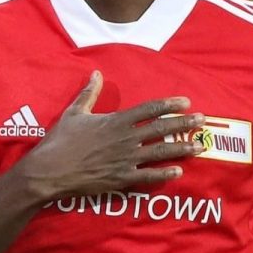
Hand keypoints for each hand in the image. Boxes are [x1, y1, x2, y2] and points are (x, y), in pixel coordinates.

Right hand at [14, 71, 204, 199]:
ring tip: (199, 146)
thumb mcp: (74, 112)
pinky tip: (178, 172)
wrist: (50, 171)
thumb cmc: (60, 140)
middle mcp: (125, 139)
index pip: (149, 109)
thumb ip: (90, 93)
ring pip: (160, 152)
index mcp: (116, 121)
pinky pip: (147, 177)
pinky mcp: (121, 179)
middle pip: (161, 129)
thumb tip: (96, 73)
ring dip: (182, 148)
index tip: (185, 102)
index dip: (169, 104)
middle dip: (184, 124)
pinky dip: (164, 175)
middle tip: (202, 121)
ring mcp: (125, 160)